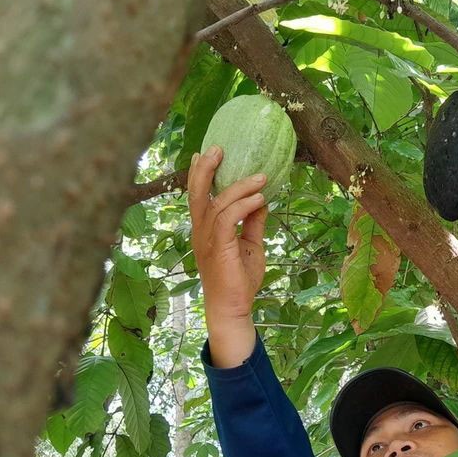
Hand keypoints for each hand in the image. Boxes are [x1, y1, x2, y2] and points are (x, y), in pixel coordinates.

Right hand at [187, 145, 268, 322]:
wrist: (234, 307)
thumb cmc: (240, 279)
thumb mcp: (250, 244)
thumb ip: (252, 222)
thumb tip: (261, 200)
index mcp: (204, 229)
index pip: (197, 196)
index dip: (199, 174)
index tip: (205, 153)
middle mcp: (200, 231)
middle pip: (196, 193)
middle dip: (204, 168)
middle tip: (217, 148)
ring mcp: (206, 239)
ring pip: (217, 203)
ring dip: (240, 187)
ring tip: (261, 177)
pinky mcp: (218, 248)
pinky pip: (228, 218)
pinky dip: (244, 205)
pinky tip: (260, 198)